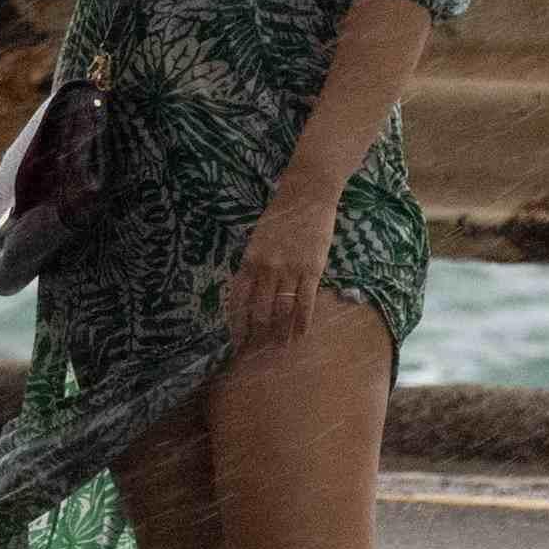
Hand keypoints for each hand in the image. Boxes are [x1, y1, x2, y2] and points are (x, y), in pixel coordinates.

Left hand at [231, 180, 335, 355]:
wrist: (306, 195)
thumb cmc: (280, 217)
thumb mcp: (257, 241)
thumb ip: (252, 266)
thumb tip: (248, 295)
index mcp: (248, 260)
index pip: (237, 300)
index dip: (237, 324)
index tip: (237, 342)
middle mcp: (266, 268)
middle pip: (259, 311)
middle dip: (257, 335)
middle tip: (258, 353)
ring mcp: (289, 270)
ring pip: (282, 311)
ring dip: (280, 333)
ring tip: (280, 348)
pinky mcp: (311, 270)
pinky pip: (305, 302)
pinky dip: (302, 322)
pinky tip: (300, 335)